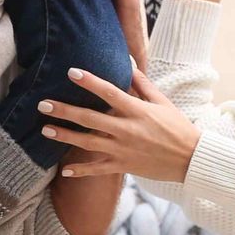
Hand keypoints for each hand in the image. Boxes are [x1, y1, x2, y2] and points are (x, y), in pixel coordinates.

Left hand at [38, 67, 202, 184]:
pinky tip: (64, 171)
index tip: (71, 73)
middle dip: (65, 111)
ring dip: (65, 137)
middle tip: (43, 104)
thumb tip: (128, 63)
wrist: (191, 159)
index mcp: (137, 111)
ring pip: (88, 143)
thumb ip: (142, 84)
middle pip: (90, 119)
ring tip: (45, 130)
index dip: (90, 82)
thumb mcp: (162, 102)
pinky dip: (81, 171)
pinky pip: (98, 170)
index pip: (109, 93)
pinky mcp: (124, 166)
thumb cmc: (178, 127)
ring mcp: (123, 150)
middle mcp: (127, 130)